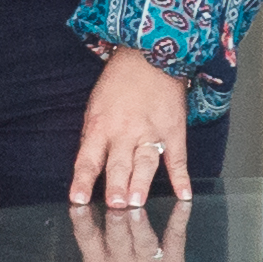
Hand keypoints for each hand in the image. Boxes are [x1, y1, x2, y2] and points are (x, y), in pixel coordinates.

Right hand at [68, 187, 193, 261]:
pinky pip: (175, 239)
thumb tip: (84, 212)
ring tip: (136, 208)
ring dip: (140, 225)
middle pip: (117, 238)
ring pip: (143, 242)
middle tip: (114, 200)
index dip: (82, 221)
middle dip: (115, 219)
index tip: (78, 202)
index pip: (87, 239)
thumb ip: (93, 248)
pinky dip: (179, 219)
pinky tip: (184, 202)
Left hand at [69, 47, 190, 208]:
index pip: (88, 159)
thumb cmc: (117, 83)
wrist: (148, 56)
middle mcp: (124, 132)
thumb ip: (93, 138)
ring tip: (138, 202)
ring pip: (146, 162)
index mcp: (100, 126)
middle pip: (120, 163)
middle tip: (116, 205)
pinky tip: (184, 194)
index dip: (83, 181)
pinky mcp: (174, 130)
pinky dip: (182, 177)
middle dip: (117, 185)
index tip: (78, 199)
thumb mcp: (94, 107)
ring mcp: (151, 131)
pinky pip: (177, 157)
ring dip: (142, 183)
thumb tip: (89, 169)